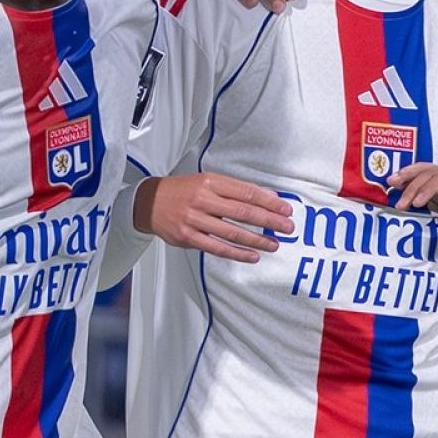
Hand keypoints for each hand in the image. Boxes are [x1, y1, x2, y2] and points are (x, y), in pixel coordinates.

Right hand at [134, 173, 293, 262]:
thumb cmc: (185, 191)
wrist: (150, 202)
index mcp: (211, 182)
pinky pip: (217, 248)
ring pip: (232, 232)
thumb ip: (237, 189)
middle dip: (268, 221)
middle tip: (287, 227)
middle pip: (243, 212)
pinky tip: (253, 255)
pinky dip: (237, 253)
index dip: (269, 201)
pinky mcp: (188, 237)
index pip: (246, 192)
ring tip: (274, 244)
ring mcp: (195, 219)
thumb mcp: (209, 182)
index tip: (285, 208)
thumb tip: (269, 196)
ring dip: (257, 240)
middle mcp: (203, 199)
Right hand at [389, 161, 437, 236]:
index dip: (429, 189)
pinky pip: (424, 177)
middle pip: (432, 173)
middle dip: (414, 187)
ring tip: (391, 183)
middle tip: (400, 204)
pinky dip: (410, 179)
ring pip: (426, 171)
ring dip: (408, 177)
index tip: (417, 203)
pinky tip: (397, 183)